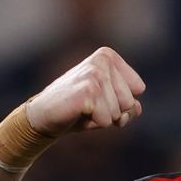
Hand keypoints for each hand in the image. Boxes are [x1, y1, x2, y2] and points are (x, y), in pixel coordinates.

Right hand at [24, 47, 145, 136]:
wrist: (43, 116)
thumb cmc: (77, 109)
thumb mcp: (109, 105)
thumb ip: (130, 104)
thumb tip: (136, 108)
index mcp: (108, 56)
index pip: (138, 88)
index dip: (121, 102)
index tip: (100, 99)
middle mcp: (102, 60)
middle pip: (130, 102)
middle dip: (113, 112)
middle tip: (89, 106)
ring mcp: (94, 74)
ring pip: (119, 113)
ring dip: (101, 118)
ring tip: (83, 110)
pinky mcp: (87, 92)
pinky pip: (106, 120)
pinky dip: (93, 124)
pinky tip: (78, 114)